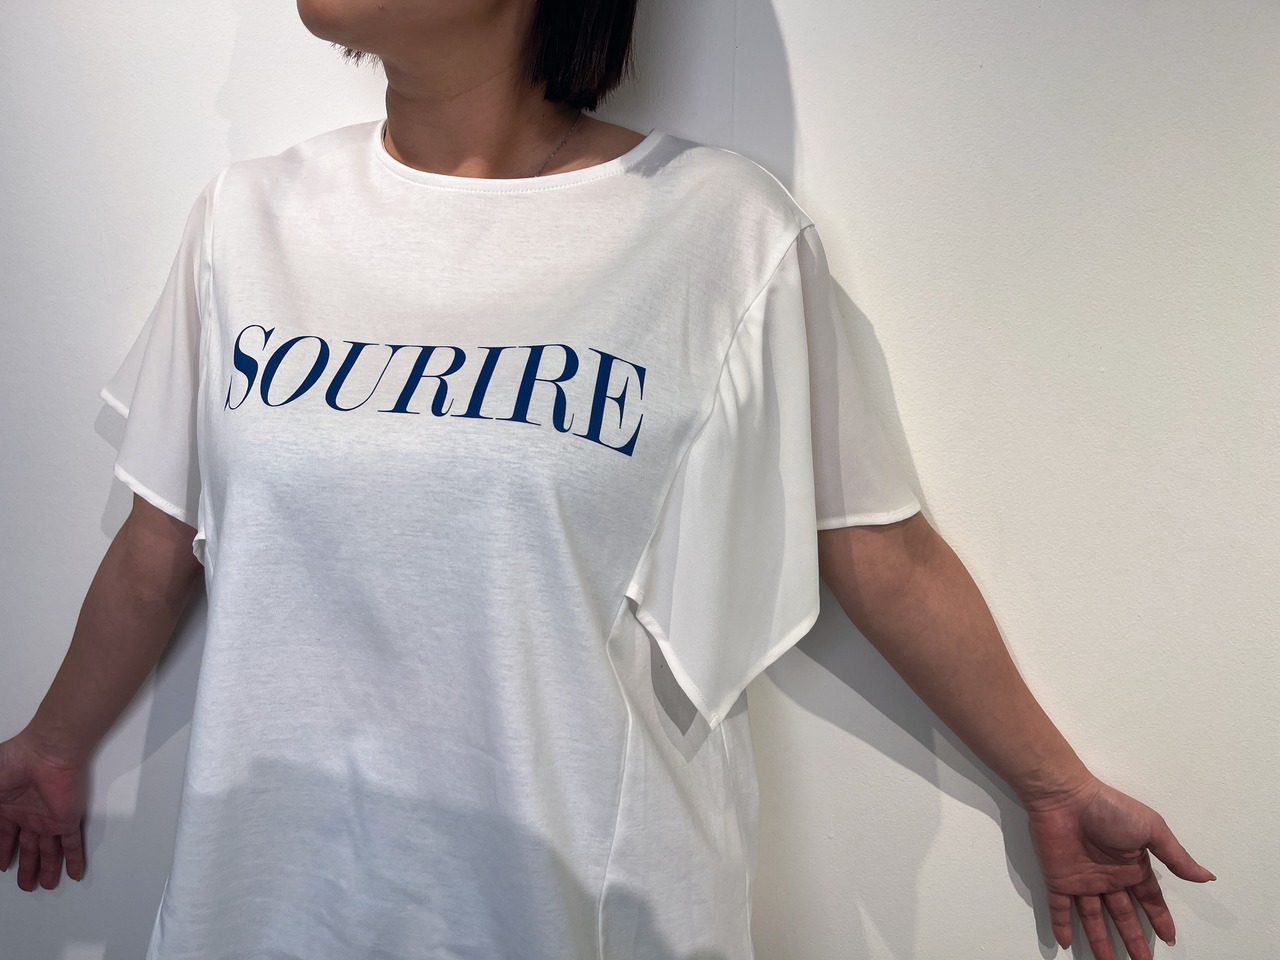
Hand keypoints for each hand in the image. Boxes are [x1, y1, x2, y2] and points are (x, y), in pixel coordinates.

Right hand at [0, 734, 88, 890]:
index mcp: (7, 807)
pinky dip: (74, 860)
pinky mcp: (66, 820)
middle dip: (27, 866)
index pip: (4, 836)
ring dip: (48, 869)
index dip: (3, 851)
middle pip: (28, 847)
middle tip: (27, 886)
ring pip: (48, 851)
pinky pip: (71, 844)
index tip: (3, 866)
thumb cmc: (11, 764)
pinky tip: (75, 874)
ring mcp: (48, 818)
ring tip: (47, 886)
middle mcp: (29, 815)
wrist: (44, 754)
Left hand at [1024, 774, 1214, 958]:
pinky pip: (1059, 907)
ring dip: (1100, 942)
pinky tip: (1066, 943)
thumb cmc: (1109, 809)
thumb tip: (1207, 877)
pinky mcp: (1058, 878)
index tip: (1169, 939)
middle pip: (1123, 915)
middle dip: (1133, 939)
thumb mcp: (1151, 830)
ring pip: (1092, 918)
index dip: (1158, 918)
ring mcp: (1082, 879)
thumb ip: (1176, 857)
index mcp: (1131, 865)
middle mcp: (1108, 876)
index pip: (1148, 899)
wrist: (1065, 797)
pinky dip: (1061, 925)